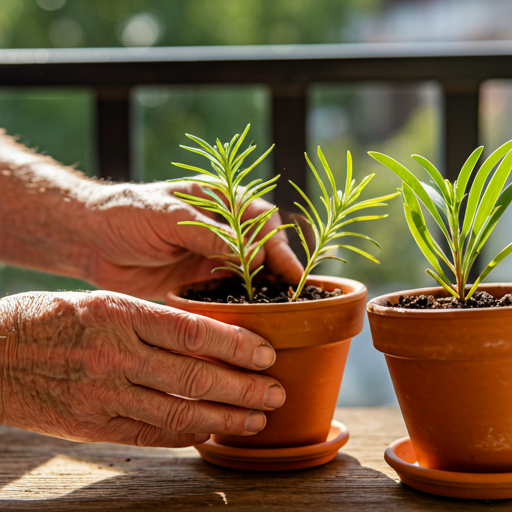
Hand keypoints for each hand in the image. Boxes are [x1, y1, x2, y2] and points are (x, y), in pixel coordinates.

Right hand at [0, 291, 284, 446]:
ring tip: (255, 420)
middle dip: (243, 388)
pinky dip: (184, 435)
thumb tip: (199, 337)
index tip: (266, 353)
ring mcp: (104, 394)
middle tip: (275, 393)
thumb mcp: (100, 303)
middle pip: (195, 375)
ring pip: (178, 411)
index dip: (236, 344)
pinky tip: (209, 433)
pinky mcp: (91, 425)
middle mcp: (116, 355)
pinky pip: (148, 434)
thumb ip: (148, 320)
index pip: (193, 331)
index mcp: (120, 314)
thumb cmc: (48, 319)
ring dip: (224, 418)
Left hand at [84, 181, 302, 299]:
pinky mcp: (198, 277)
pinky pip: (228, 288)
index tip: (286, 268)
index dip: (276, 242)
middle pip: (262, 245)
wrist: (90, 240)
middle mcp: (220, 227)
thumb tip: (253, 255)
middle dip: (279, 266)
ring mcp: (211, 253)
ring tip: (282, 307)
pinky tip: (252, 313)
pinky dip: (242, 300)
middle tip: (292, 292)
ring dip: (265, 286)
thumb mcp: (168, 216)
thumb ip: (208, 233)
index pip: (259, 218)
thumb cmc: (126, 214)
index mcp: (217, 199)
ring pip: (249, 269)